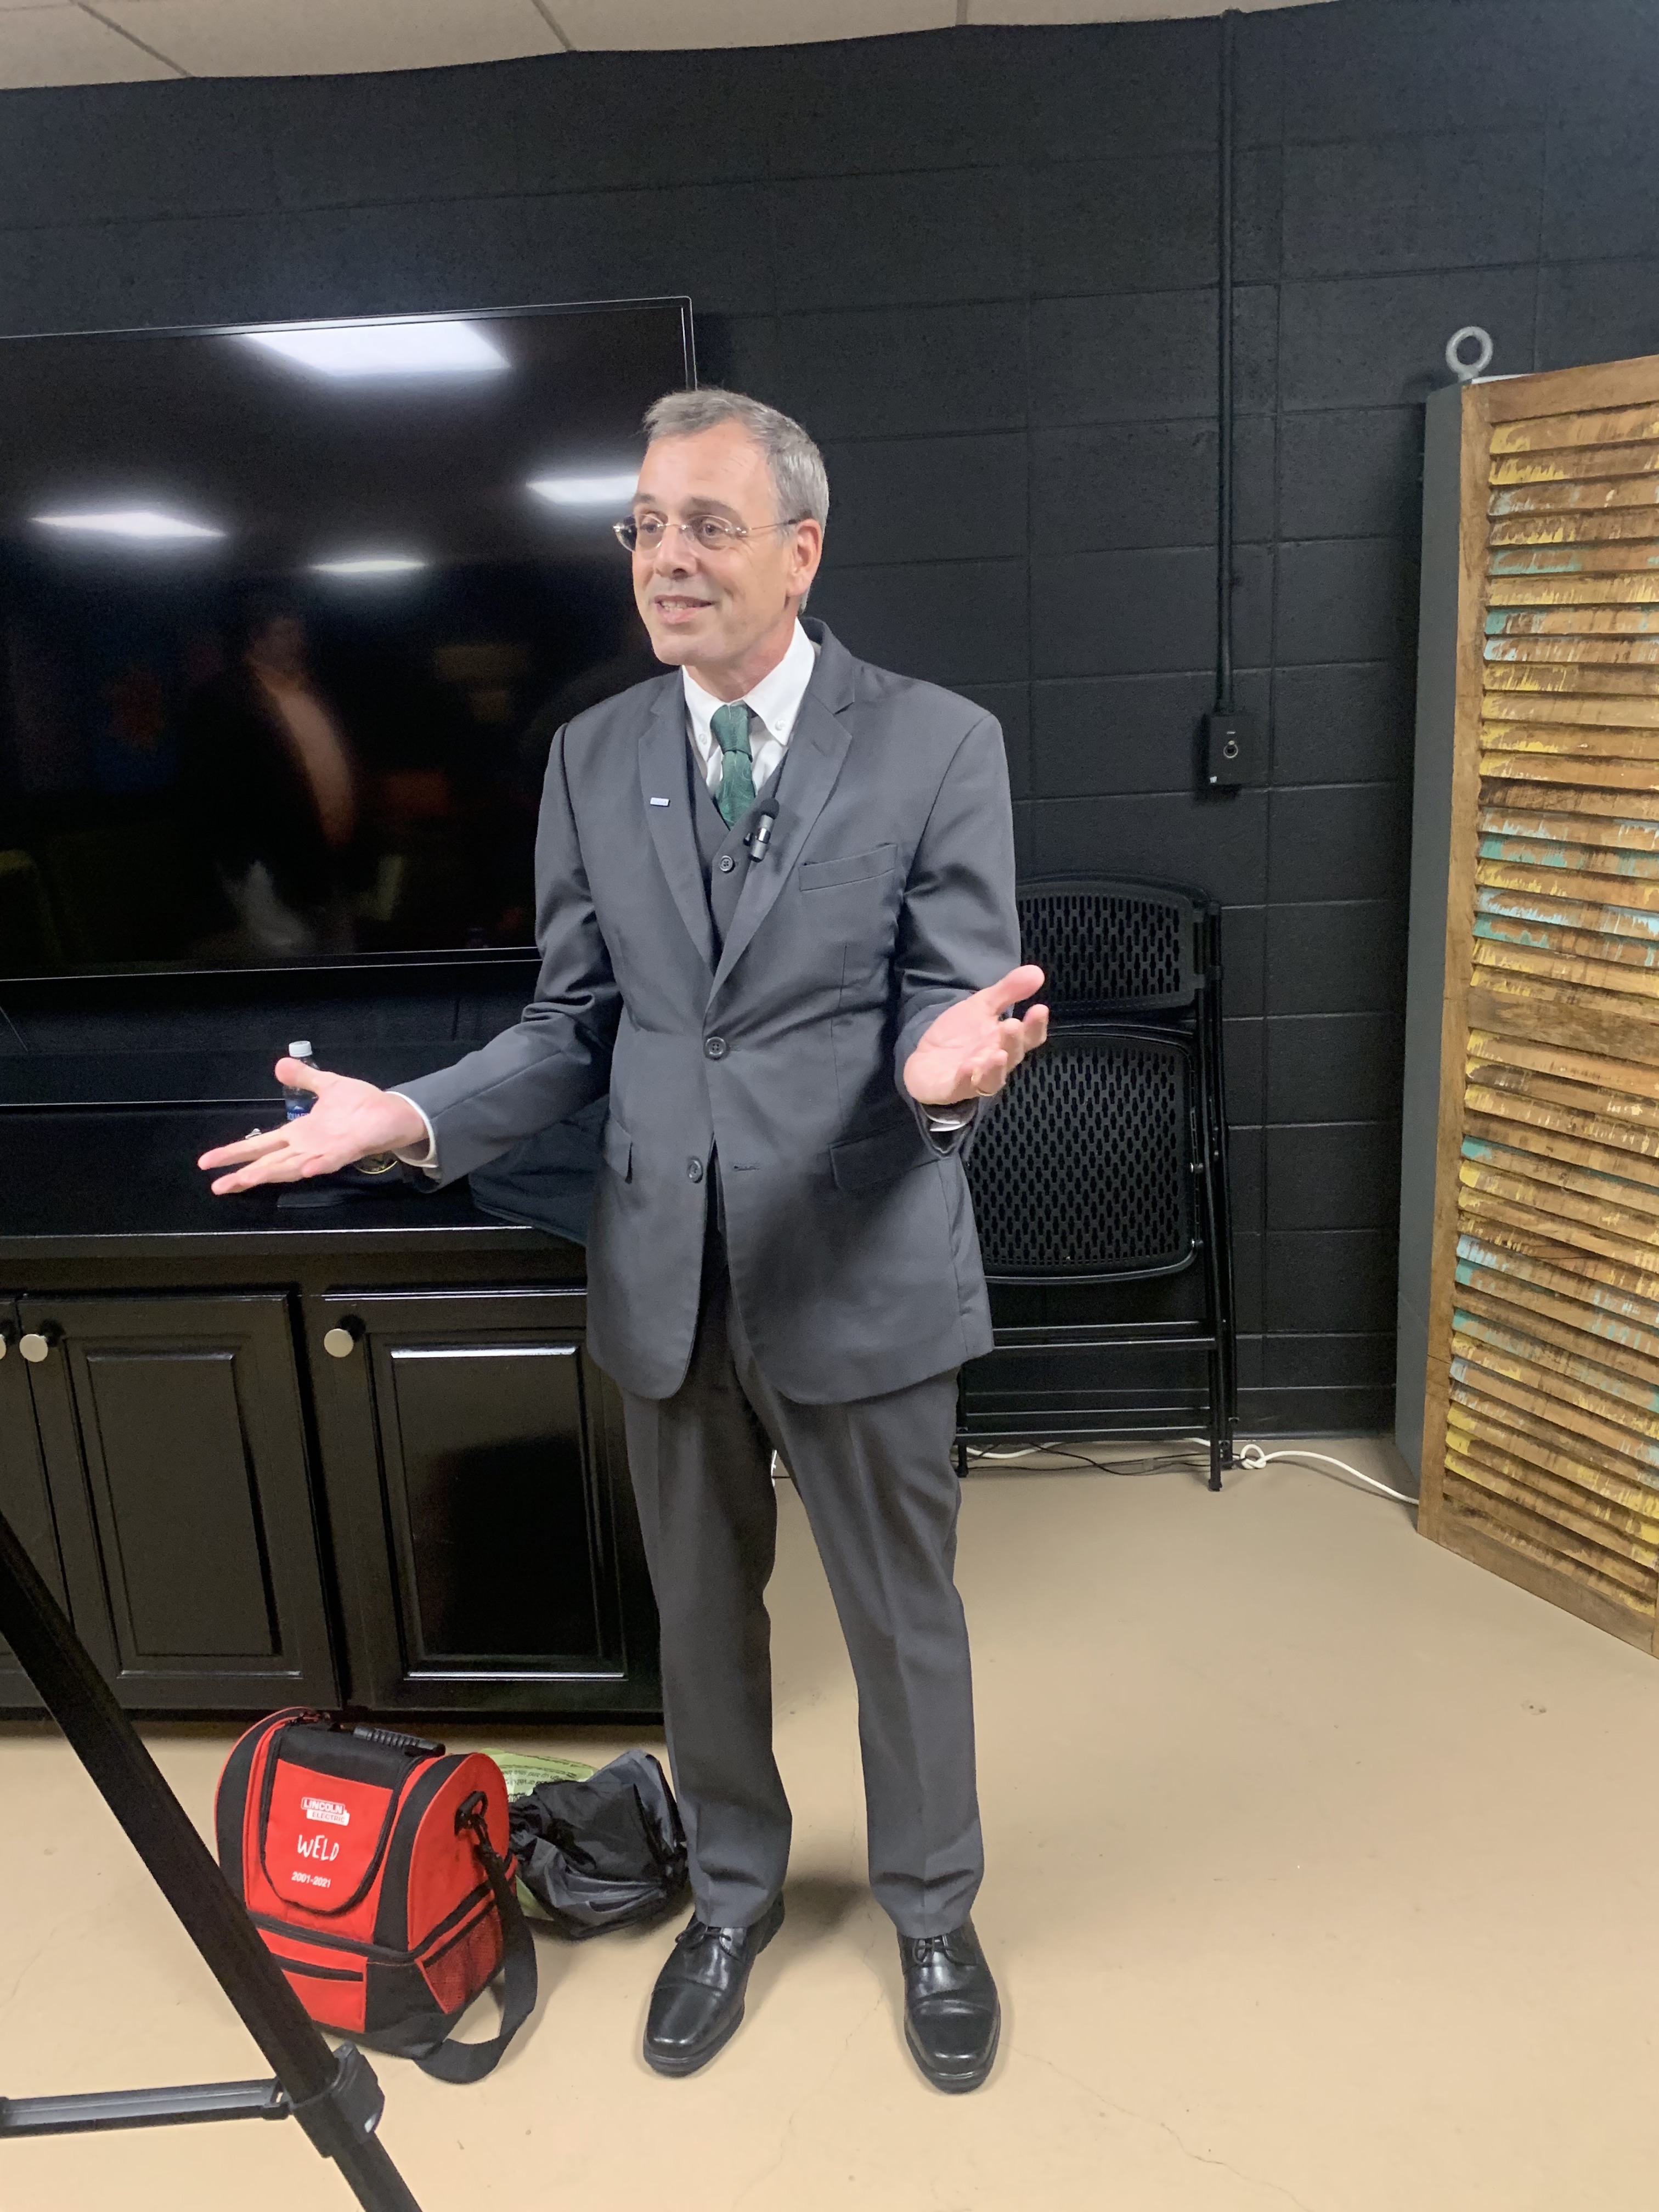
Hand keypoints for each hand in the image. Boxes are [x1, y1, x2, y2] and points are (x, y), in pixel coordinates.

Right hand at [197, 1059, 427, 1193]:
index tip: (207, 1162)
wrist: (395, 1112)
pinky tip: (307, 1169)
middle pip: (270, 1163)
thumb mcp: (328, 1086)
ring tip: (245, 1180)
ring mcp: (328, 1150)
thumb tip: (279, 1065)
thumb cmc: (362, 1105)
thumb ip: (304, 1078)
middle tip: (217, 1186)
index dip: (234, 1153)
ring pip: (293, 1166)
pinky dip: (319, 1164)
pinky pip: (332, 1159)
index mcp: (300, 1134)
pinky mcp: (350, 1148)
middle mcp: (309, 1147)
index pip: (261, 1145)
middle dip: (243, 1173)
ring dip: (271, 1173)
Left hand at [903, 965, 1049, 1106]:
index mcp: (1006, 1041)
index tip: (1040, 1008)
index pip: (1029, 1037)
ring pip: (992, 1078)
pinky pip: (961, 1087)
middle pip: (1012, 1055)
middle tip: (1013, 1025)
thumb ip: (1007, 991)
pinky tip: (968, 1068)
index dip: (1036, 1025)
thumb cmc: (960, 1035)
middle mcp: (995, 1062)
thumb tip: (1037, 971)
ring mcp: (975, 1079)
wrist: (925, 1059)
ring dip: (996, 1068)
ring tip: (998, 1054)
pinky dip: (966, 1079)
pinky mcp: (951, 1088)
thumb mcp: (981, 1005)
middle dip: (1014, 1041)